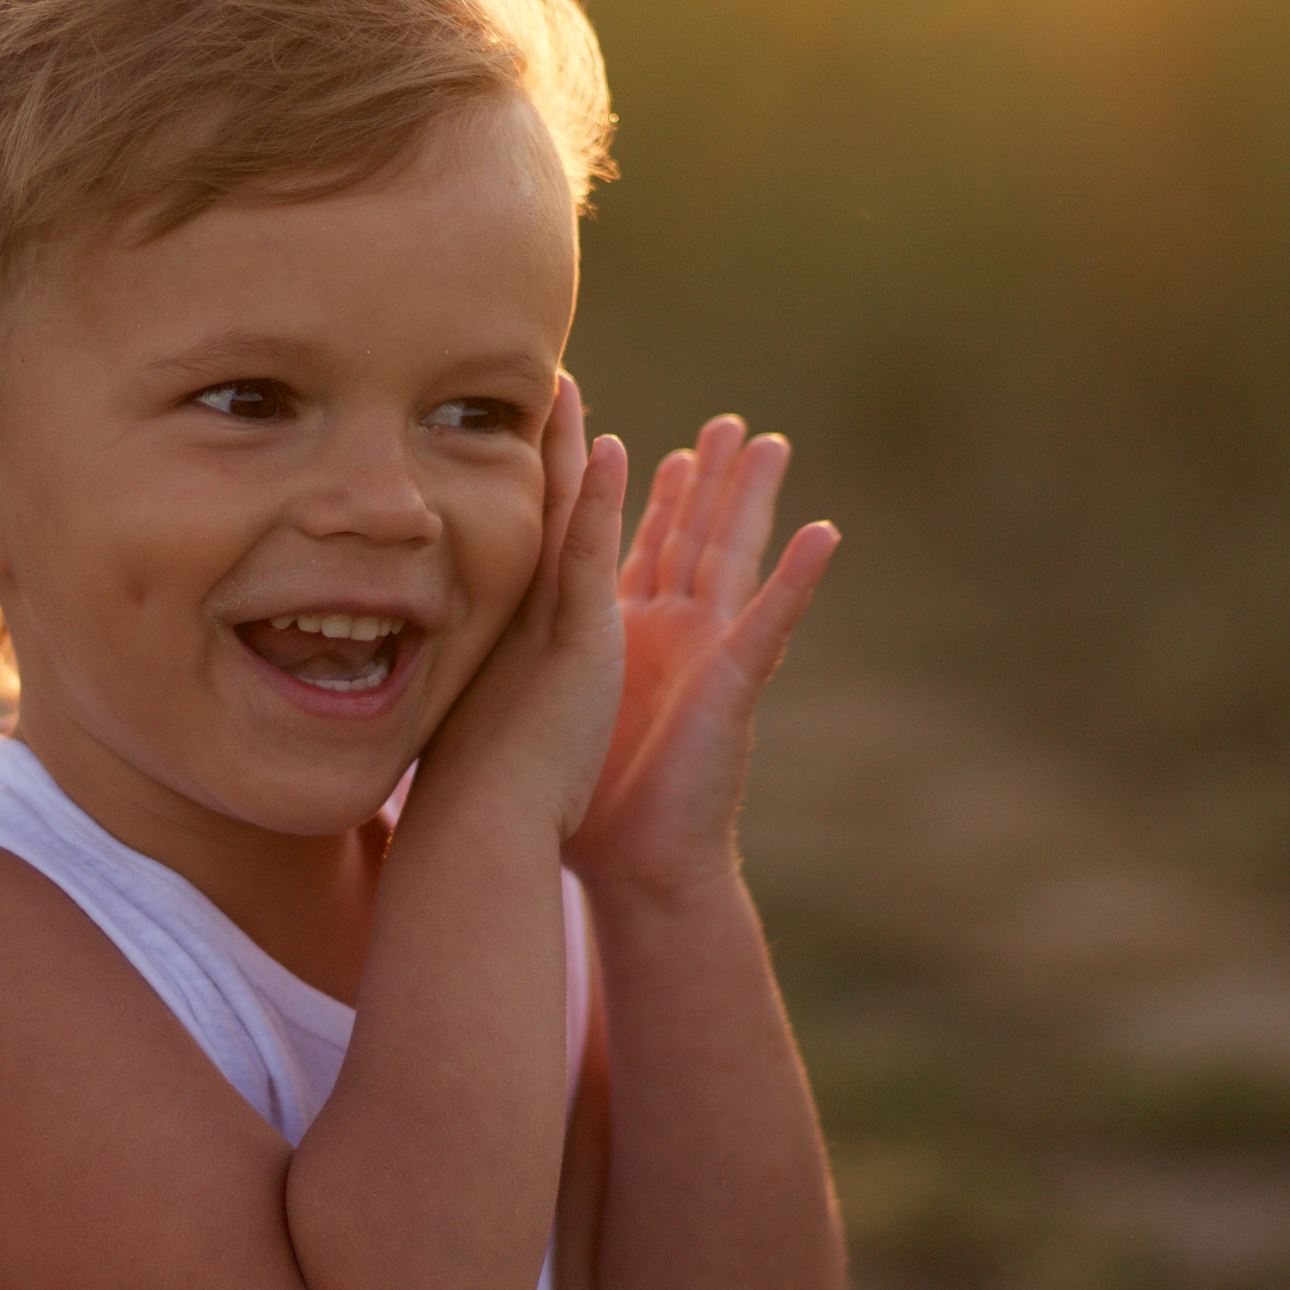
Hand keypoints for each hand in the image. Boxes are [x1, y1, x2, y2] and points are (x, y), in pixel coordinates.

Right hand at [415, 374, 627, 839]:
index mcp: (504, 627)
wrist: (481, 827)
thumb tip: (426, 684)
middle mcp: (517, 611)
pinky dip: (597, 499)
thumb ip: (470, 690)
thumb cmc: (474, 796)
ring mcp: (542, 618)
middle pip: (532, 508)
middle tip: (537, 384)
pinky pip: (588, 551)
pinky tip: (606, 447)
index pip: (519, 538)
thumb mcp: (475, 724)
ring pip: (557, 514)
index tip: (516, 433)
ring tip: (563, 385)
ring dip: (565, 448)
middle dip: (537, 446)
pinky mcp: (574, 635)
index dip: (522, 483)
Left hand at [564, 414, 837, 895]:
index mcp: (627, 635)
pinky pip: (770, 621)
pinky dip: (798, 579)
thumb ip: (523, 677)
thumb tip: (466, 662)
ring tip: (772, 445)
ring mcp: (709, 656)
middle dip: (709, 479)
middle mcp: (673, 637)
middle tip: (726, 424)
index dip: (637, 494)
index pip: (634, 546)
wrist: (629, 865)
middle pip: (694, 537)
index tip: (631, 438)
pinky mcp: (732, 684)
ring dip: (753, 502)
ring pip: (734, 558)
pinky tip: (823, 534)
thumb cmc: (581, 802)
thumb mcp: (545, 711)